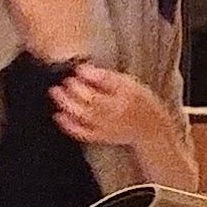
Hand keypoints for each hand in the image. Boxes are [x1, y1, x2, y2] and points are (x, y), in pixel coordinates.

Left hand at [50, 62, 192, 165]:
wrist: (151, 129)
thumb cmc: (140, 102)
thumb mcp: (130, 84)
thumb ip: (107, 77)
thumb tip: (84, 69)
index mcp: (124, 96)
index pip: (104, 84)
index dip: (88, 76)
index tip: (77, 69)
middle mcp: (115, 112)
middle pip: (91, 101)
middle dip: (74, 90)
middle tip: (63, 80)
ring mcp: (106, 126)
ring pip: (84, 116)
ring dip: (66, 104)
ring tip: (55, 92)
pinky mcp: (101, 137)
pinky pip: (83, 133)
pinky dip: (69, 125)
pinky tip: (58, 116)